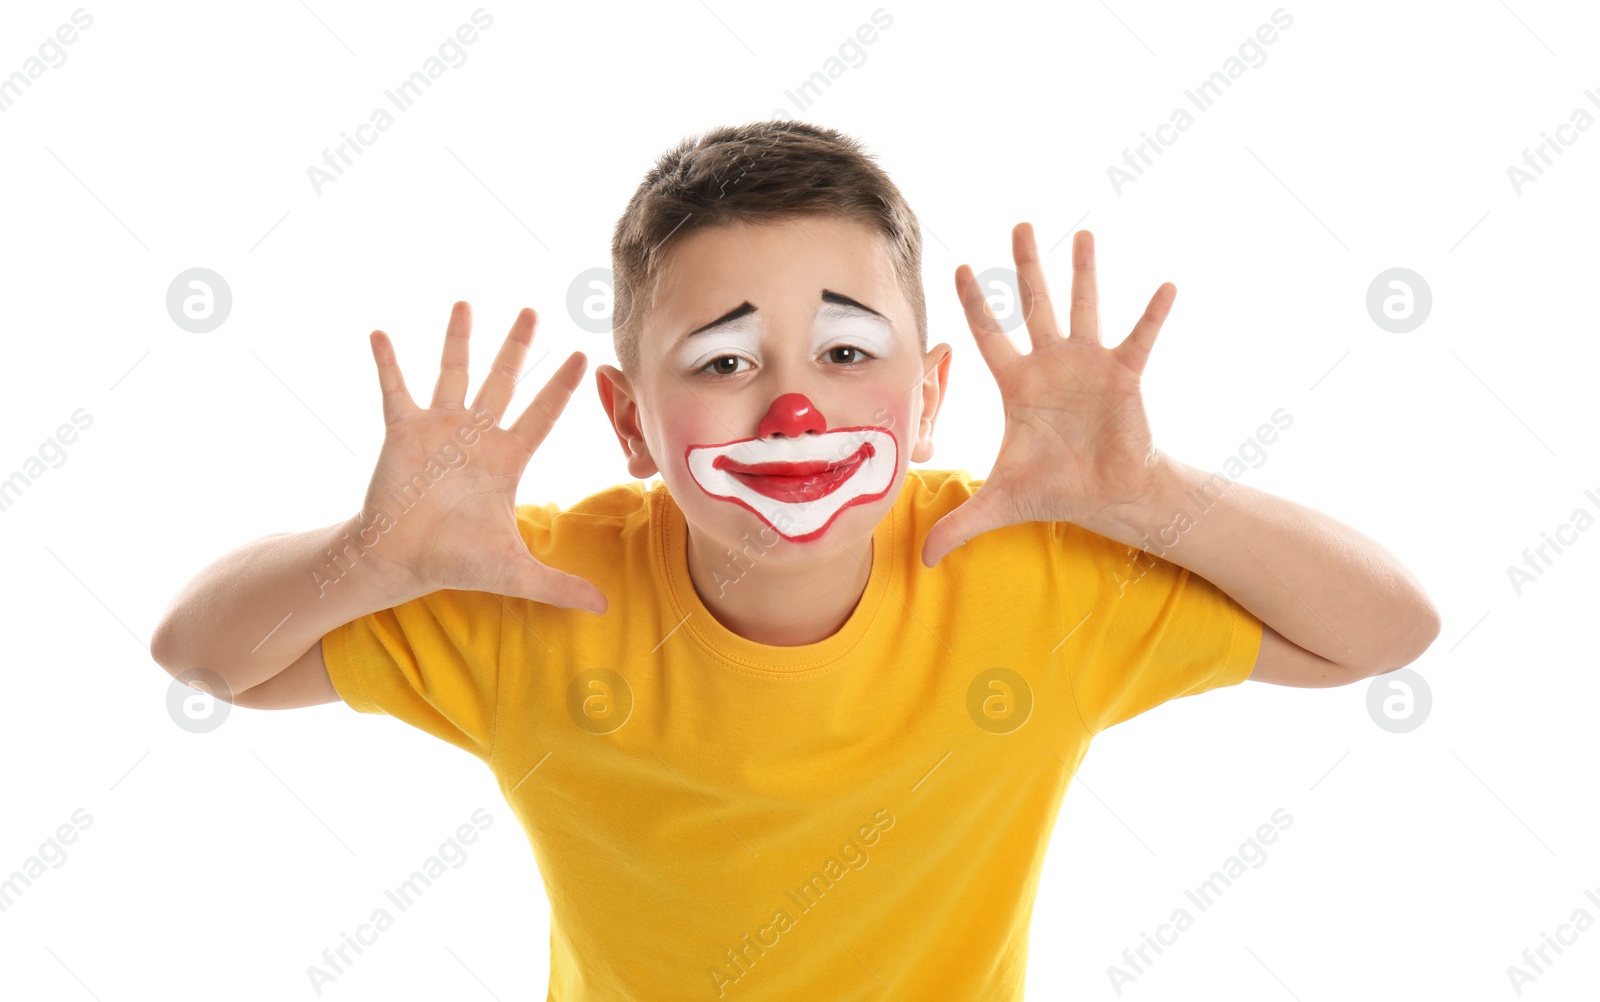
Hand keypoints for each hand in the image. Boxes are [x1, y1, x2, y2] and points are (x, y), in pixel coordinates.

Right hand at [357, 301, 607, 613]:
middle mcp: (476, 436)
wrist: (400, 562)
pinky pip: (396, 389)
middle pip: (503, 380)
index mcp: (507, 459)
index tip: (585, 356)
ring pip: (453, 373)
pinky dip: (388, 363)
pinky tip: (381, 334)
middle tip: (533, 310)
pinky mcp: (403, 432)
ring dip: (459, 340)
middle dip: (518, 346)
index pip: (543, 414)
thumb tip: (606, 610)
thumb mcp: (514, 572)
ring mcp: (439, 429)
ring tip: (466, 303)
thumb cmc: (454, 561)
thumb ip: (560, 585)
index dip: (563, 386)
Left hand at [921, 225, 1171, 568]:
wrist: (1107, 498)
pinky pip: (1140, 338)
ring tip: (1084, 233)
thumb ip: (961, 522)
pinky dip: (1153, 313)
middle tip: (1020, 224)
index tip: (959, 265)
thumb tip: (924, 559)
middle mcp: (1051, 365)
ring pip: (1084, 308)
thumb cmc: (1055, 490)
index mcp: (1017, 385)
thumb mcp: (1001, 504)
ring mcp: (1089, 365)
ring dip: (1085, 273)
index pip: (988, 335)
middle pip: (1034, 305)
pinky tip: (1167, 286)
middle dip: (1025, 267)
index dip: (974, 303)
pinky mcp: (1125, 375)